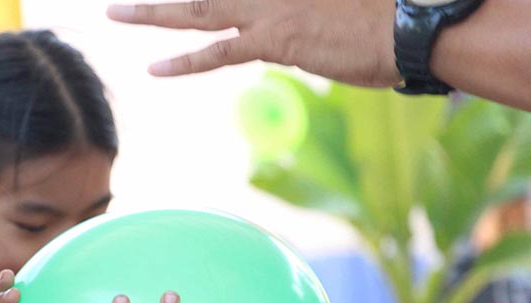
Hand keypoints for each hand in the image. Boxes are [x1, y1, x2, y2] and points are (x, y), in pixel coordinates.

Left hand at [106, 0, 399, 87]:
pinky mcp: (276, 38)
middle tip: (122, 0)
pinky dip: (186, 62)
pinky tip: (154, 68)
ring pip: (198, 8)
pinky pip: (219, 52)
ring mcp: (272, 6)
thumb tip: (293, 18)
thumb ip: (306, 4)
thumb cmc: (389, 13)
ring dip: (153, 11)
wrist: (414, 25)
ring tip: (116, 13)